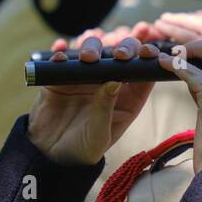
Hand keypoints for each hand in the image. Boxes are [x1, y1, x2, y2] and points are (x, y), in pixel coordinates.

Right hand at [26, 28, 161, 165]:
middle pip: (121, 55)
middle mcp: (109, 82)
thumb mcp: (99, 133)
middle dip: (124, 47)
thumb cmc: (84, 148)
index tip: (149, 51)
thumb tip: (114, 81)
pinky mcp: (61, 75)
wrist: (52, 155)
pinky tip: (60, 52)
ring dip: (92, 47)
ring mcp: (85, 76)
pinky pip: (62, 58)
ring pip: (93, 50)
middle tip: (119, 54)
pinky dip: (60, 51)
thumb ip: (106, 107)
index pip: (143, 72)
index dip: (148, 58)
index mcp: (128, 98)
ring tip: (88, 57)